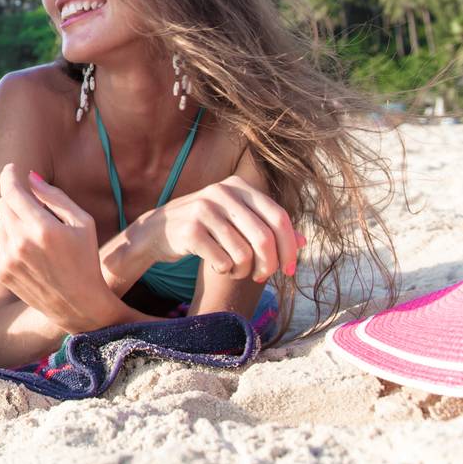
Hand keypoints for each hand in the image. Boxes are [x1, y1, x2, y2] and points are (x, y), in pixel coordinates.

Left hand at [0, 163, 123, 334]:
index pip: (12, 190)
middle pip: (4, 203)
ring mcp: (8, 259)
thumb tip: (29, 176)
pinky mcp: (0, 271)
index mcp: (43, 229)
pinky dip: (2, 235)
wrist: (79, 305)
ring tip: (33, 234)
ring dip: (12, 219)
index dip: (9, 174)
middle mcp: (21, 243)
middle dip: (16, 199)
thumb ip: (55, 196)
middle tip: (33, 209)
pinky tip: (20, 245)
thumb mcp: (82, 223)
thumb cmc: (86, 259)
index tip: (11, 168)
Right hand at [131, 176, 304, 282]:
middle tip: (261, 277)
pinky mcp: (190, 230)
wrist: (158, 230)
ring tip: (234, 270)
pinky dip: (224, 270)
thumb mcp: (236, 220)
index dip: (289, 248)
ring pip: (244, 254)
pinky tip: (216, 265)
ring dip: (243, 271)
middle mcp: (222, 192)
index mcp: (239, 186)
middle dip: (268, 265)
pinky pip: (223, 262)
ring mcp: (204, 209)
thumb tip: (303, 241)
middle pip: (264, 238)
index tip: (290, 270)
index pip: (279, 217)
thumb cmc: (206, 226)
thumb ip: (268, 227)